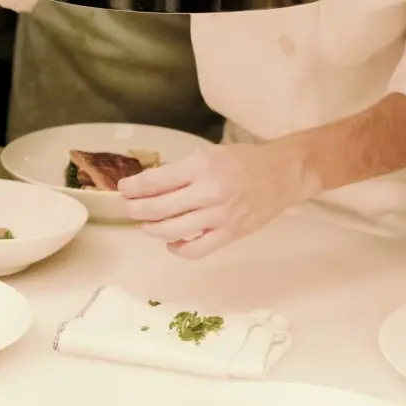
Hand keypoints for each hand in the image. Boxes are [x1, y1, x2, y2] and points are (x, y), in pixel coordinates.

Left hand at [119, 142, 308, 257]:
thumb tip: (149, 187)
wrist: (282, 174)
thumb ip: (182, 171)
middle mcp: (209, 192)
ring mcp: (220, 216)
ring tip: (146, 224)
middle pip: (157, 208)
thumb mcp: (209, 155)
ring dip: (151, 229)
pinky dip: (177, 248)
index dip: (133, 188)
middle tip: (129, 207)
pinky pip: (196, 250)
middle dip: (134, 209)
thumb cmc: (243, 161)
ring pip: (171, 231)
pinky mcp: (230, 234)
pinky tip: (172, 241)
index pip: (155, 182)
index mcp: (202, 167)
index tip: (123, 189)